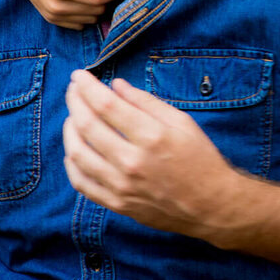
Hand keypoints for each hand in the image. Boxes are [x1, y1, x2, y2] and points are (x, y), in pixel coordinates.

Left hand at [62, 71, 242, 242]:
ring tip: (72, 117)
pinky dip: (72, 164)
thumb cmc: (200, 159)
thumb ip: (147, 102)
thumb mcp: (182, 122)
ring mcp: (121, 185)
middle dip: (75, 102)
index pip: (107, 105)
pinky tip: (74, 150)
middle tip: (72, 89)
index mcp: (152, 136)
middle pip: (88, 126)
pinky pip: (81, 183)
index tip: (79, 75)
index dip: (88, 87)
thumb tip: (117, 86)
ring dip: (69, 130)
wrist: (210, 204)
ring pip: (78, 154)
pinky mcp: (116, 203)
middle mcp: (132, 161)